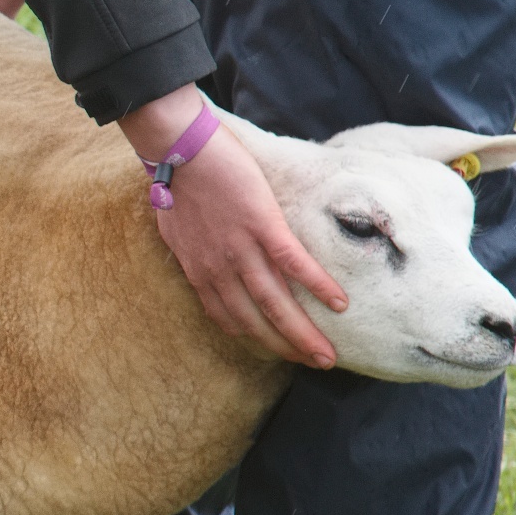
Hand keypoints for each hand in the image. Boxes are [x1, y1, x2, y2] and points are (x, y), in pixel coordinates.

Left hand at [121, 86, 345, 367]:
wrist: (177, 150)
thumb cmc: (175, 184)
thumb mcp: (176, 232)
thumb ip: (193, 255)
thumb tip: (202, 264)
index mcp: (199, 272)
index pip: (229, 318)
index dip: (256, 339)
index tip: (278, 352)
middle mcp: (219, 270)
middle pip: (257, 320)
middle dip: (287, 347)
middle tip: (316, 364)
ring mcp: (240, 249)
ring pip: (276, 303)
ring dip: (304, 333)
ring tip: (328, 354)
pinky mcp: (261, 225)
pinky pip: (293, 264)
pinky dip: (318, 286)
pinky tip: (340, 304)